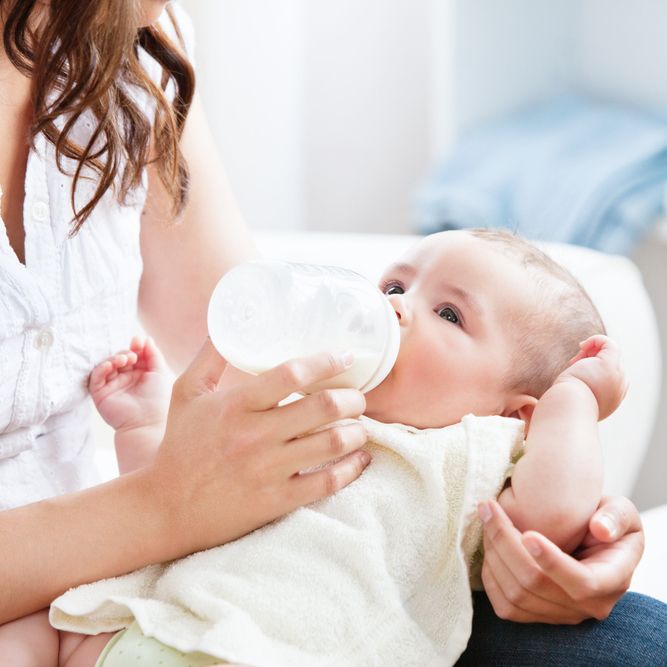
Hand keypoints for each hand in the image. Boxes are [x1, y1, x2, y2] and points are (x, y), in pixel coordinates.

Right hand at [89, 336, 169, 430]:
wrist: (147, 422)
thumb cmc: (157, 399)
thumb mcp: (159, 372)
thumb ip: (153, 354)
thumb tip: (145, 338)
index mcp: (139, 375)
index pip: (133, 355)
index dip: (135, 347)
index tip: (138, 341)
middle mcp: (124, 380)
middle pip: (119, 358)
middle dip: (125, 353)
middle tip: (132, 355)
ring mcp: (112, 386)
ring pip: (106, 365)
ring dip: (114, 358)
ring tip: (125, 360)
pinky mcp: (100, 394)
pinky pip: (95, 377)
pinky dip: (102, 368)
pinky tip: (111, 365)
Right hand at [148, 339, 369, 553]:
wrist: (166, 508)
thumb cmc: (180, 446)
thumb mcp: (186, 393)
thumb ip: (209, 357)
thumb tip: (225, 322)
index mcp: (236, 405)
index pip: (291, 374)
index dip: (326, 363)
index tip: (344, 358)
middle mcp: (254, 435)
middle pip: (323, 408)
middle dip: (352, 398)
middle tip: (357, 397)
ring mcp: (267, 470)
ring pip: (332, 444)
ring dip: (357, 431)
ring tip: (360, 426)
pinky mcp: (276, 501)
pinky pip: (327, 483)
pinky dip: (351, 468)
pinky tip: (360, 458)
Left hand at [479, 496, 643, 623]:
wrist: (592, 540)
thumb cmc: (607, 522)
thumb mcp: (622, 512)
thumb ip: (616, 516)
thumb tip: (600, 530)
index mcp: (612, 580)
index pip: (582, 582)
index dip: (552, 561)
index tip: (528, 533)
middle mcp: (587, 605)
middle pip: (536, 584)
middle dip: (505, 543)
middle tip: (489, 508)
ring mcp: (561, 614)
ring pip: (516, 595)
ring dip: (493, 553)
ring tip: (487, 517)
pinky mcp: (538, 615)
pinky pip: (505, 605)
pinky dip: (490, 573)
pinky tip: (489, 543)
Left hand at [556, 335, 626, 419]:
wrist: (568, 408)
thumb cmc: (564, 407)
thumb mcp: (573, 402)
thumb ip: (578, 395)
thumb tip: (564, 390)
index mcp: (613, 399)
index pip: (611, 377)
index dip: (594, 369)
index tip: (576, 373)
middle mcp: (619, 388)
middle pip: (610, 363)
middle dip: (592, 359)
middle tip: (574, 364)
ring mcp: (617, 376)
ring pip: (609, 353)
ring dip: (591, 352)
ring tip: (575, 361)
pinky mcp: (610, 364)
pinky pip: (609, 344)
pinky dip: (595, 340)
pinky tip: (581, 346)